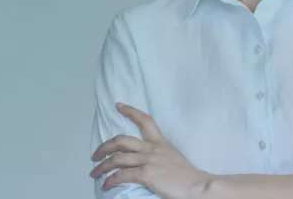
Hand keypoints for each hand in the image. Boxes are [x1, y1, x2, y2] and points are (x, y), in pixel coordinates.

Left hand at [89, 103, 211, 198]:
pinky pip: (121, 175)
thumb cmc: (188, 177)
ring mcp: (148, 160)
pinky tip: (105, 185)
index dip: (130, 111)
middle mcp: (153, 148)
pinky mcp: (146, 174)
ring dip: (102, 166)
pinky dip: (110, 180)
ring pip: (117, 159)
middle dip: (105, 146)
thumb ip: (159, 156)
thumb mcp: (173, 158)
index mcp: (161, 143)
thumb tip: (145, 161)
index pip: (145, 121)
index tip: (118, 106)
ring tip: (94, 172)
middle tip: (95, 154)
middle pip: (122, 140)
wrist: (197, 186)